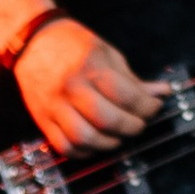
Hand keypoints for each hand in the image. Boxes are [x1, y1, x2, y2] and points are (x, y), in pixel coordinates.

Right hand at [14, 13, 166, 154]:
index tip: (154, 108)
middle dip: (131, 128)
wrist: (33, 41)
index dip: (147, 107)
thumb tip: (162, 93)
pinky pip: (65, 147)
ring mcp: (54, 105)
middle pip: (107, 120)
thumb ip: (133, 79)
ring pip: (84, 138)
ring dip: (108, 144)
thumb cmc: (74, 46)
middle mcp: (71, 86)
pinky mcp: (42, 119)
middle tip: (138, 125)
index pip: (126, 95)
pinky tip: (96, 144)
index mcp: (90, 66)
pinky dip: (84, 152)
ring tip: (118, 137)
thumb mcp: (107, 54)